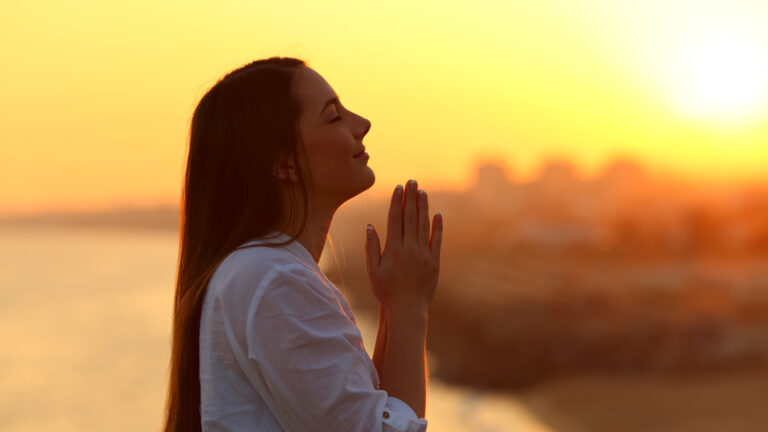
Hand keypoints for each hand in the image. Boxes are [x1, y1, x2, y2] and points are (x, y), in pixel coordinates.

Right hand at [365, 179, 442, 310]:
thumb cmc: (386, 291)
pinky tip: (437, 214)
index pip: (395, 220)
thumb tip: (370, 226)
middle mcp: (410, 249)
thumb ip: (371, 248)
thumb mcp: (373, 271)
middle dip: (411, 198)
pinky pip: (437, 240)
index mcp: (393, 250)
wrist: (408, 310)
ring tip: (422, 192)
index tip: (398, 188)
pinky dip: (437, 227)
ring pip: (424, 226)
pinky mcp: (435, 262)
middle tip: (412, 181)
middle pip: (411, 218)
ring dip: (423, 207)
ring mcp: (424, 255)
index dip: (397, 202)